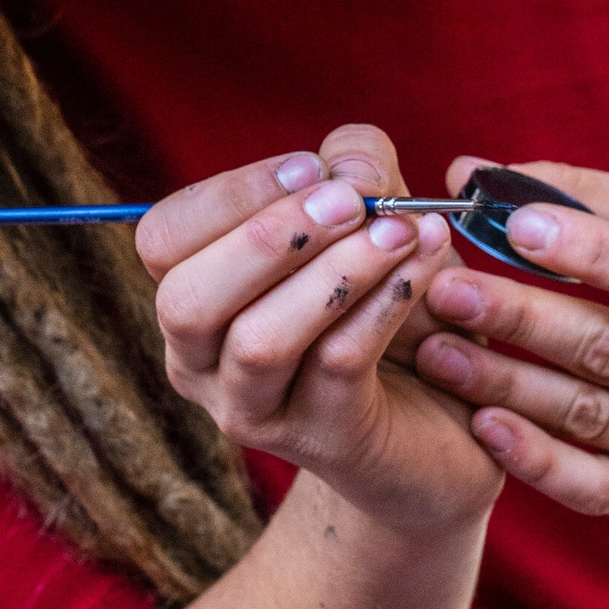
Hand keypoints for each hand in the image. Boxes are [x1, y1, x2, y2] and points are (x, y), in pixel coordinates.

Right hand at [139, 125, 500, 534]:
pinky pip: (336, 367)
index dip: (231, 195)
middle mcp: (201, 363)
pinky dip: (381, 309)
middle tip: (351, 202)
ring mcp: (255, 411)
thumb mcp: (372, 220)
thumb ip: (356, 170)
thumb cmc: (389, 307)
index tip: (312, 169)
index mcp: (194, 297)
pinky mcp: (322, 440)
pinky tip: (421, 272)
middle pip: (189, 299)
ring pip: (261, 341)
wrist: (443, 420)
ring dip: (334, 273)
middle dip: (270, 238)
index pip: (164, 240)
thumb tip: (349, 169)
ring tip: (400, 231)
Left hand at [415, 160, 608, 514]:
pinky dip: (538, 459)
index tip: (516, 225)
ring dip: (509, 383)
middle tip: (448, 290)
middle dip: (526, 318)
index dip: (597, 253)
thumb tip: (475, 174)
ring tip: (437, 350)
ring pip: (595, 417)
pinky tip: (482, 424)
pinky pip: (599, 486)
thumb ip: (583, 193)